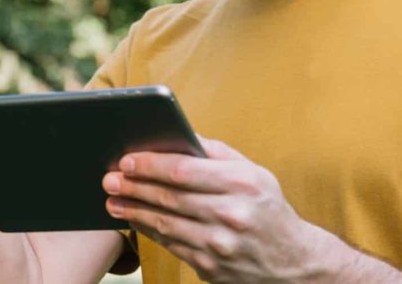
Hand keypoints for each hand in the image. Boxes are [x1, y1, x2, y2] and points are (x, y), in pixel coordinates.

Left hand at [102, 137, 320, 282]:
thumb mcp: (254, 174)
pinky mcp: (211, 267)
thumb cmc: (268, 209)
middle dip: (134, 186)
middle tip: (109, 178)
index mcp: (242, 183)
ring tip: (113, 200)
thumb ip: (217, 154)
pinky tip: (134, 219)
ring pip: (165, 224)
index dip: (150, 165)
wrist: (293, 262)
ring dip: (134, 210)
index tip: (127, 159)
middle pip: (170, 197)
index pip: (184, 170)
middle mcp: (232, 214)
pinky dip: (148, 231)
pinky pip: (171, 245)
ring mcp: (220, 244)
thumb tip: (179, 134)